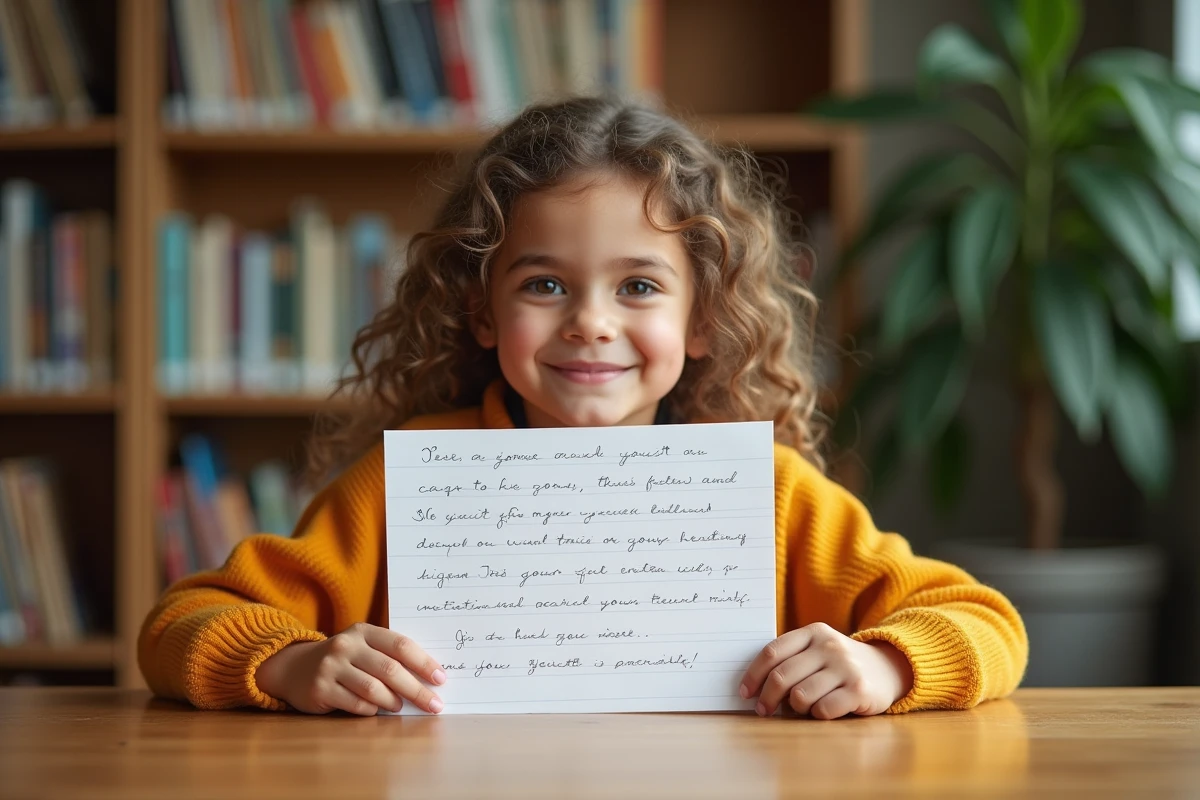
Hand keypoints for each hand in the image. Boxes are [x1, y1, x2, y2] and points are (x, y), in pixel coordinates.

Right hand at [256, 622, 445, 715]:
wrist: (293, 668)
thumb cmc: (342, 659)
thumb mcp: (362, 647)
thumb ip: (389, 655)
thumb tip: (428, 678)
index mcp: (363, 631)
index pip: (400, 645)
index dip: (423, 662)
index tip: (440, 679)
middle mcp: (346, 646)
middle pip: (390, 669)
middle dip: (416, 690)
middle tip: (434, 705)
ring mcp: (330, 667)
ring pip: (372, 688)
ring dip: (393, 701)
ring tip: (399, 707)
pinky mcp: (320, 689)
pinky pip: (355, 704)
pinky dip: (371, 710)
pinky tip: (375, 710)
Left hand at [739, 622, 912, 719]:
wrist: (888, 669)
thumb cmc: (839, 664)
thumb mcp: (817, 650)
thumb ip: (790, 659)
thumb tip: (753, 687)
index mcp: (813, 633)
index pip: (773, 652)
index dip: (754, 675)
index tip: (745, 692)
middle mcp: (829, 646)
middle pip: (782, 676)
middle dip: (767, 698)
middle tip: (763, 710)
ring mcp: (845, 667)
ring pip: (800, 695)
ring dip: (795, 708)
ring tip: (801, 708)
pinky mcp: (859, 689)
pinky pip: (823, 709)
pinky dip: (816, 715)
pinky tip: (822, 711)